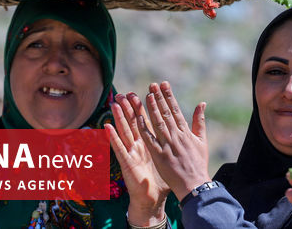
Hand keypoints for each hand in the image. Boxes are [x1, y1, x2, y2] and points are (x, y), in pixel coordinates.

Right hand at [106, 93, 168, 225]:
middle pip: (132, 122)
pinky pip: (118, 148)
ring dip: (118, 118)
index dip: (142, 107)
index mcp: (149, 143)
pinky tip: (107, 127)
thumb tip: (184, 133)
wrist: (153, 199)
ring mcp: (131, 153)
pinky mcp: (126, 162)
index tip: (139, 92)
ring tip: (114, 104)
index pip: (145, 121)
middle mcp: (138, 145)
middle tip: (123, 93)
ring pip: (124, 131)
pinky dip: (112, 137)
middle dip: (128, 108)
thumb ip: (174, 144)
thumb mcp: (168, 159)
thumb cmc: (161, 180)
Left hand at [134, 81, 211, 200]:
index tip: (163, 84)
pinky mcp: (159, 155)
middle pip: (165, 113)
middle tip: (152, 85)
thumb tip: (202, 103)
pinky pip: (150, 140)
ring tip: (146, 95)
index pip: (175, 109)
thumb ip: (199, 121)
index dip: (168, 96)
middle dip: (158, 98)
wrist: (194, 185)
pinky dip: (144, 129)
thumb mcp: (202, 140)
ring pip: (157, 123)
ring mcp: (167, 145)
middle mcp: (176, 136)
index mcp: (186, 132)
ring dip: (151, 109)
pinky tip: (138, 118)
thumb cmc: (199, 163)